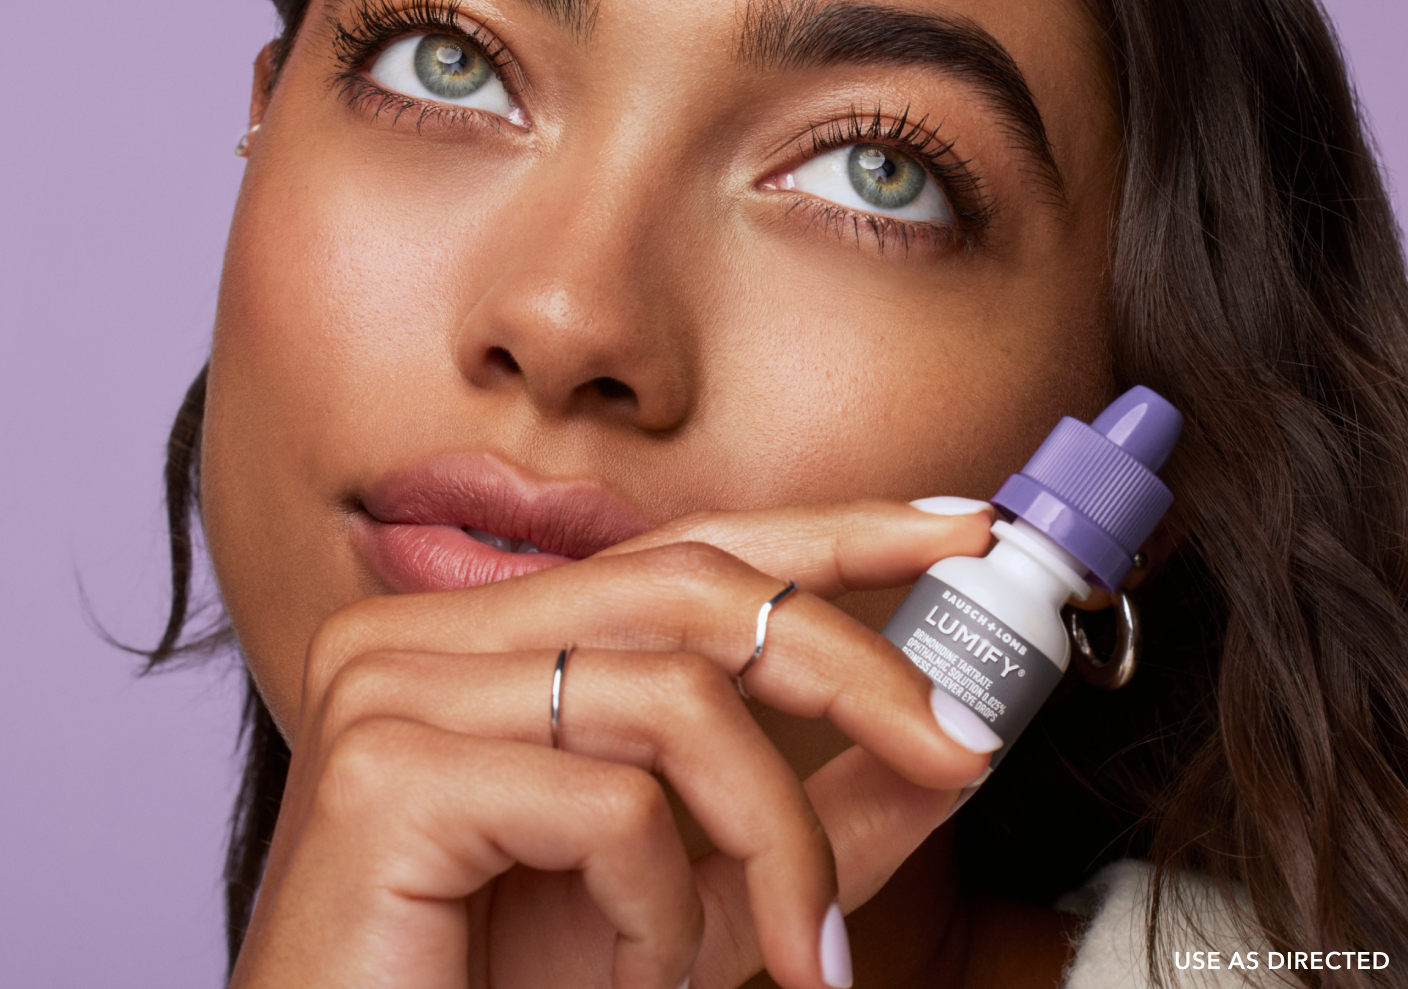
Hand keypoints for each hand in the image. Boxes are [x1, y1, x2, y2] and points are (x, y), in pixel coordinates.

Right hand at [230, 500, 993, 988]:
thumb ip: (810, 812)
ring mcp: (393, 688)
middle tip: (962, 747)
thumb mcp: (691, 892)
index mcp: (491, 635)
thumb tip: (950, 745)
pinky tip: (635, 979)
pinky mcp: (383, 775)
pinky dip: (664, 911)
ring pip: (674, 700)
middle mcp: (428, 631)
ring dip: (776, 841)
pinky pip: (607, 803)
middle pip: (693, 590)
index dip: (831, 528)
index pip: (684, 547)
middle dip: (853, 665)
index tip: (957, 528)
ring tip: (798, 953)